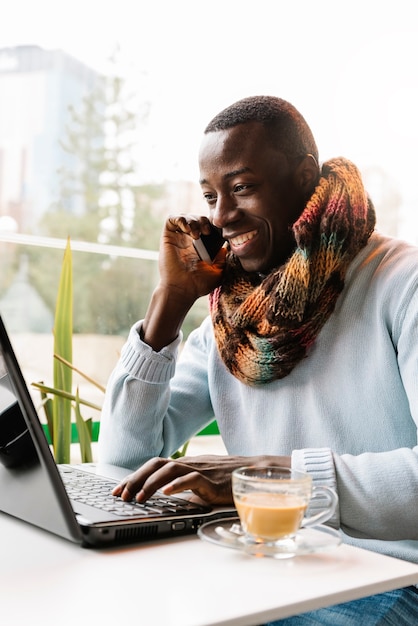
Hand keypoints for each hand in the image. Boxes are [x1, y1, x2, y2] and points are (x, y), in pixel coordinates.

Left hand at [112, 454, 290, 505]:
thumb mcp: (199, 486)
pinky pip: (192, 478)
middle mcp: (188, 463)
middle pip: (156, 464)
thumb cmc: (226, 481)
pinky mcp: (211, 478)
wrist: (252, 473)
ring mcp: (200, 469)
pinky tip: (167, 493)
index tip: (117, 490)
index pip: (153, 467)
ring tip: (139, 497)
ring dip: (152, 483)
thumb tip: (164, 501)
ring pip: (170, 469)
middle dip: (136, 479)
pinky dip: (178, 484)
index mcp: (183, 465)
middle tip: (122, 495)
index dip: (133, 476)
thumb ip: (183, 489)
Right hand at [159, 214, 225, 302]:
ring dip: (193, 220)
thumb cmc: (199, 284)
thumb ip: (221, 258)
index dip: (211, 224)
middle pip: (196, 219)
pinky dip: (180, 219)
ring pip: (185, 216)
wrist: (183, 289)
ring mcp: (177, 238)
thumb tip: (224, 248)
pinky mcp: (167, 237)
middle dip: (203, 220)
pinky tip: (188, 230)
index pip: (205, 227)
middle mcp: (187, 241)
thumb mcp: (217, 271)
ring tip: (197, 233)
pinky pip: (171, 219)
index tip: (217, 231)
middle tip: (207, 231)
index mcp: (199, 247)